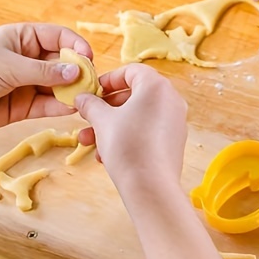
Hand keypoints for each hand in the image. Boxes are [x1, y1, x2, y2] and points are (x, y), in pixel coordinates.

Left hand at [0, 24, 92, 140]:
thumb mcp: (9, 65)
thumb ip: (44, 71)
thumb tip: (76, 71)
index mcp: (23, 38)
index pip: (58, 37)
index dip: (75, 45)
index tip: (87, 57)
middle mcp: (28, 59)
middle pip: (63, 62)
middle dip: (78, 71)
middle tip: (91, 81)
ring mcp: (27, 84)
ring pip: (58, 86)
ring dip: (72, 91)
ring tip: (85, 97)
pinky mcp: (23, 107)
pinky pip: (47, 106)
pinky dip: (59, 107)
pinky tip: (70, 108)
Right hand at [73, 64, 189, 203]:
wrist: (151, 186)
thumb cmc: (127, 146)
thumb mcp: (102, 121)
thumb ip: (91, 105)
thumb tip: (82, 98)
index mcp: (156, 86)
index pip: (131, 71)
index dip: (108, 79)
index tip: (92, 93)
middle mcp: (171, 99)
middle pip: (134, 94)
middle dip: (105, 108)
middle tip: (87, 117)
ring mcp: (175, 120)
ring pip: (137, 115)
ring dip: (111, 125)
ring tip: (89, 141)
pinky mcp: (174, 140)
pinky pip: (147, 130)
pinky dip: (127, 136)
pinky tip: (105, 155)